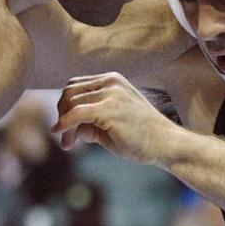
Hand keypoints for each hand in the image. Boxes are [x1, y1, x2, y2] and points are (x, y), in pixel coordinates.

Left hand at [52, 73, 176, 163]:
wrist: (164, 144)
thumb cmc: (140, 137)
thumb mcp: (109, 124)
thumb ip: (89, 120)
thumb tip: (68, 125)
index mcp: (112, 81)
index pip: (76, 86)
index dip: (66, 107)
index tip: (65, 128)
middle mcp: (111, 81)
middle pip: (70, 92)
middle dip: (62, 115)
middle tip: (65, 138)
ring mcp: (111, 92)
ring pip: (71, 103)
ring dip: (65, 124)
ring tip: (68, 143)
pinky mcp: (109, 108)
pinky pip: (76, 113)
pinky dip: (65, 124)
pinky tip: (60, 135)